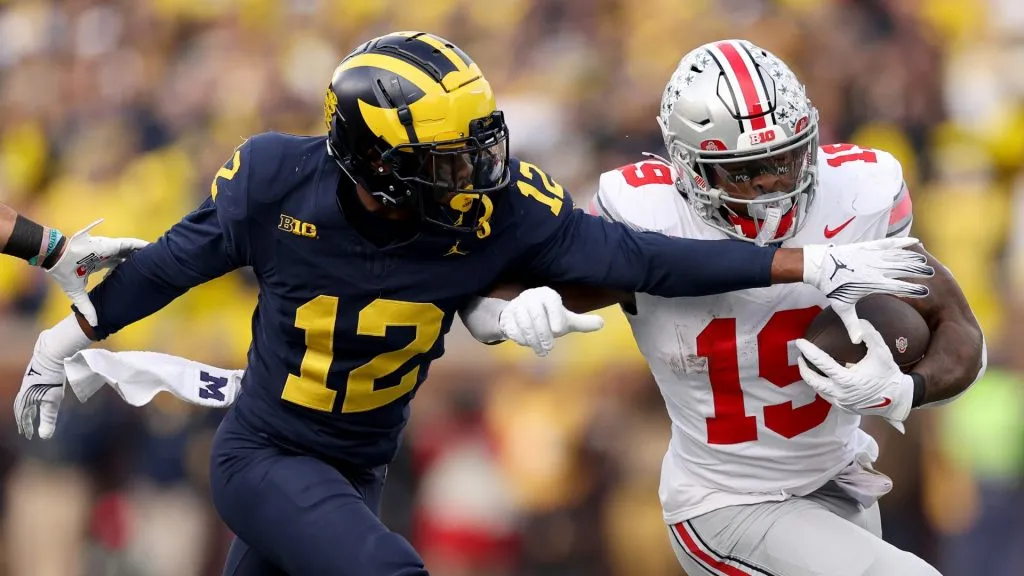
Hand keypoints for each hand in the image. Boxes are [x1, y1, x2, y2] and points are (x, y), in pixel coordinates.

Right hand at [14, 333, 67, 439]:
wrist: (51, 356)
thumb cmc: (51, 380)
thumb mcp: (52, 401)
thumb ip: (48, 418)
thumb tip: (45, 437)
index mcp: (26, 399)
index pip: (23, 416)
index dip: (27, 426)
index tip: (29, 435)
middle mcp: (24, 391)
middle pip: (21, 408)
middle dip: (24, 418)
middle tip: (27, 427)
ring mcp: (30, 382)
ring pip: (26, 398)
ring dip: (28, 407)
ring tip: (33, 413)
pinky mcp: (36, 375)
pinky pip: (32, 390)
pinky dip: (34, 397)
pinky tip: (40, 395)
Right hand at [45, 219, 148, 325]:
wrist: (58, 258)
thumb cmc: (65, 271)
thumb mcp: (77, 293)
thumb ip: (87, 307)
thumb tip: (93, 324)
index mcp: (98, 263)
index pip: (116, 266)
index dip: (126, 272)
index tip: (135, 279)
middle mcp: (106, 255)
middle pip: (127, 258)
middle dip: (138, 263)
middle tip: (152, 270)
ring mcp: (110, 249)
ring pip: (131, 250)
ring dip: (143, 253)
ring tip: (158, 258)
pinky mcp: (111, 245)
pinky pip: (131, 244)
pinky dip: (141, 245)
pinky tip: (152, 248)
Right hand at [497, 287, 604, 355]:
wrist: (521, 317)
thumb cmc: (548, 318)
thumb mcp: (565, 320)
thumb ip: (582, 322)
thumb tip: (601, 323)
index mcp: (547, 295)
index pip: (551, 301)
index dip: (555, 315)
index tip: (559, 330)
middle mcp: (531, 297)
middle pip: (536, 315)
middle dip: (543, 334)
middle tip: (549, 347)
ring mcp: (517, 306)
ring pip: (524, 323)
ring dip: (532, 339)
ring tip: (541, 351)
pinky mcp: (507, 317)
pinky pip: (512, 328)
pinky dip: (520, 338)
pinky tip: (527, 344)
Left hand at [795, 320, 913, 431]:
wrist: (898, 399)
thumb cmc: (888, 375)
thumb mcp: (881, 352)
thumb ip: (870, 335)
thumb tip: (860, 321)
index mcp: (846, 380)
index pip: (822, 363)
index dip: (809, 351)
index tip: (799, 342)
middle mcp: (840, 393)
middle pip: (813, 381)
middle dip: (803, 368)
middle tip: (800, 356)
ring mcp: (841, 402)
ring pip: (819, 390)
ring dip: (811, 378)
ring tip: (808, 366)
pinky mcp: (844, 408)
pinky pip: (828, 397)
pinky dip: (822, 387)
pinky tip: (824, 378)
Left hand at [803, 237, 932, 342]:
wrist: (819, 266)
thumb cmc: (832, 287)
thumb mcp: (842, 307)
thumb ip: (852, 324)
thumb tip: (857, 342)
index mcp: (872, 283)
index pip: (898, 287)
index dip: (913, 289)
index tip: (926, 291)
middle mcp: (875, 268)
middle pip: (902, 269)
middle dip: (918, 271)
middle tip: (932, 273)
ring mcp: (872, 256)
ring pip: (898, 256)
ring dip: (913, 258)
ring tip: (926, 261)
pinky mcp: (868, 246)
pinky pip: (889, 243)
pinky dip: (902, 242)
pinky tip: (915, 241)